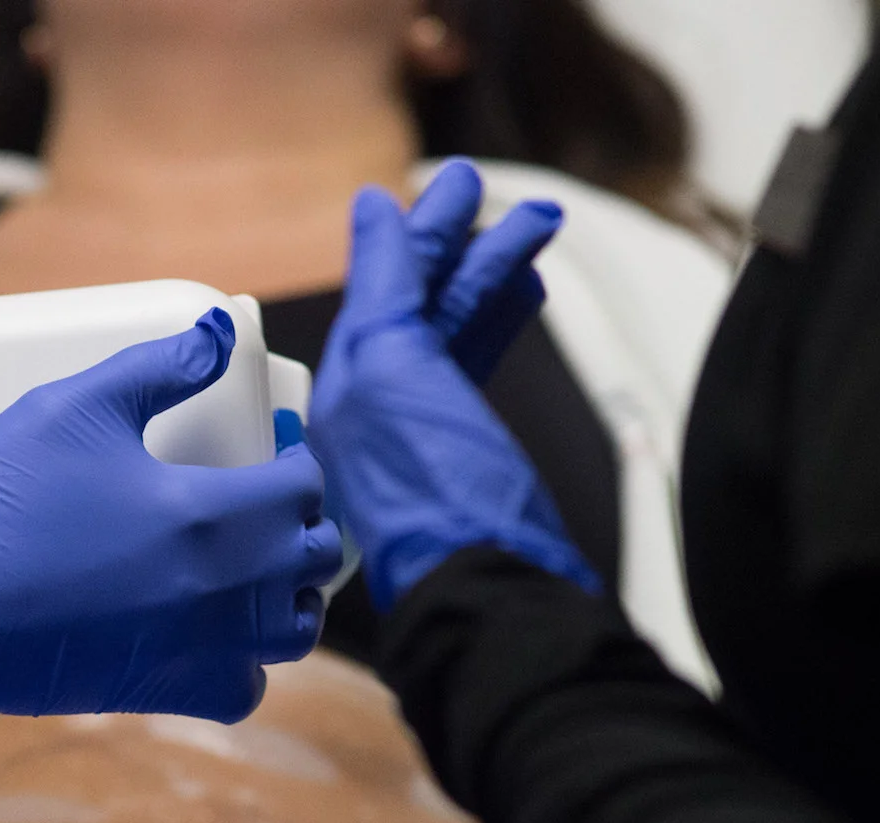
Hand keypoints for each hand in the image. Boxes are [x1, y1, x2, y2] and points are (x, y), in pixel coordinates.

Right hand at [0, 311, 344, 731]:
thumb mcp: (72, 407)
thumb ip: (157, 368)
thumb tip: (214, 334)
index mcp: (208, 513)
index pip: (302, 488)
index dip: (295, 462)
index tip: (275, 453)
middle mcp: (220, 589)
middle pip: (313, 559)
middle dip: (301, 524)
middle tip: (268, 504)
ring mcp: (196, 649)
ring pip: (292, 631)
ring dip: (287, 594)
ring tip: (255, 568)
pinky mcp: (162, 692)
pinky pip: (244, 690)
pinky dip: (244, 665)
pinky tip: (214, 634)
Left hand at [310, 169, 601, 609]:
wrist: (495, 582)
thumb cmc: (437, 492)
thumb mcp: (392, 370)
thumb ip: (380, 289)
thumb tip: (369, 212)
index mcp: (343, 390)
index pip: (379, 289)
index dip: (415, 233)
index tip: (448, 183)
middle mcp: (374, 410)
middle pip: (417, 302)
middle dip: (459, 243)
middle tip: (499, 192)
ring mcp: (422, 433)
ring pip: (453, 329)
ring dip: (490, 273)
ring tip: (536, 226)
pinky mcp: (469, 454)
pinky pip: (475, 367)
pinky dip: (498, 321)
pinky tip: (524, 292)